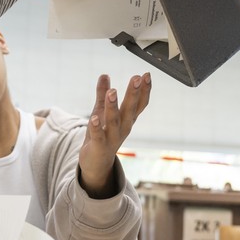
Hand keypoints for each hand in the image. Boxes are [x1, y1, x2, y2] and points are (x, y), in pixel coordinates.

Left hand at [78, 73, 151, 198]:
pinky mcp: (99, 147)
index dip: (144, 90)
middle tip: (136, 78)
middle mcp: (123, 128)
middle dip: (133, 94)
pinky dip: (96, 127)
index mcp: (127, 119)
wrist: (96, 164)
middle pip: (130, 110)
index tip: (146, 74)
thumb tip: (104, 75)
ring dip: (113, 107)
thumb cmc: (101, 134)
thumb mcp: (101, 112)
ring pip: (114, 121)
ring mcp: (112, 138)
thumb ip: (102, 94)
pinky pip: (98, 136)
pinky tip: (93, 117)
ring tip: (112, 91)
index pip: (139, 104)